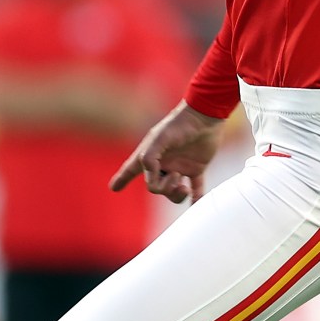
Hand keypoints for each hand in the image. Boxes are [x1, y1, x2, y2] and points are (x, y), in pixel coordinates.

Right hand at [109, 102, 225, 204]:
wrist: (205, 117)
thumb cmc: (179, 125)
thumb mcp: (159, 139)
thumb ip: (149, 158)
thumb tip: (150, 177)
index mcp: (149, 155)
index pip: (131, 169)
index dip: (122, 179)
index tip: (114, 188)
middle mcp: (162, 163)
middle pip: (156, 188)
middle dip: (164, 188)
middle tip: (176, 176)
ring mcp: (179, 166)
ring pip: (173, 192)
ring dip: (178, 195)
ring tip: (186, 187)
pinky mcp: (196, 168)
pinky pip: (196, 188)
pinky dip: (196, 198)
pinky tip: (197, 203)